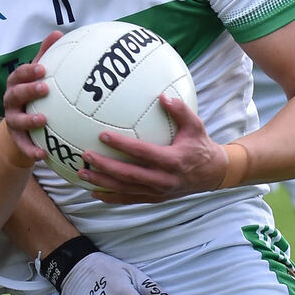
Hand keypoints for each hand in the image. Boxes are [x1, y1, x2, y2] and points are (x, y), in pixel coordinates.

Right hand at [1, 31, 62, 159]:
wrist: (23, 124)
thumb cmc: (34, 93)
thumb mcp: (38, 74)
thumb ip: (47, 55)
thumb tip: (58, 33)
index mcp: (16, 84)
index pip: (19, 75)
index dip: (29, 72)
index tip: (43, 69)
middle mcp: (10, 101)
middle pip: (15, 94)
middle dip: (28, 91)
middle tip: (45, 89)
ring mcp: (12, 120)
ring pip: (16, 120)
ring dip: (28, 120)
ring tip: (43, 120)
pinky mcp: (17, 138)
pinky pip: (23, 145)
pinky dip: (31, 150)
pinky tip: (43, 154)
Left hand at [79, 94, 227, 203]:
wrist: (213, 174)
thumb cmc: (200, 145)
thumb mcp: (196, 126)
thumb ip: (180, 110)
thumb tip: (163, 95)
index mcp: (173, 160)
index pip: (142, 152)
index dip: (122, 145)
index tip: (102, 135)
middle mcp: (164, 179)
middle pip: (129, 175)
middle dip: (105, 166)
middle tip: (86, 156)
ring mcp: (158, 191)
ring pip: (125, 189)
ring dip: (102, 182)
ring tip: (82, 173)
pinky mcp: (155, 198)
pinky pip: (129, 199)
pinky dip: (111, 196)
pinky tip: (94, 191)